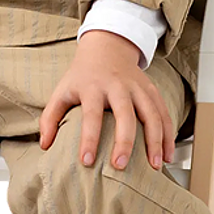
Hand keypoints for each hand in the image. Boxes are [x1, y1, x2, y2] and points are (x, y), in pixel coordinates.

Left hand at [39, 31, 175, 171]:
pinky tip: (167, 155)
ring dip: (155, 141)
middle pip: (125, 114)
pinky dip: (168, 135)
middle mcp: (118, 86)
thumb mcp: (62, 91)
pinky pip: (164, 113)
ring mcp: (138, 88)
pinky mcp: (152, 90)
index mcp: (93, 87)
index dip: (89, 138)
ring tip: (154, 166)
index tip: (86, 161)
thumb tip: (45, 145)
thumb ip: (50, 117)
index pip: (91, 115)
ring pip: (151, 114)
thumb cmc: (82, 75)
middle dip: (124, 141)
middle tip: (121, 166)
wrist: (107, 47)